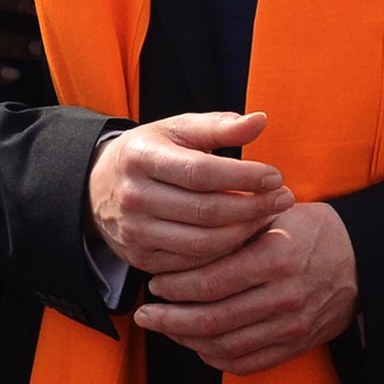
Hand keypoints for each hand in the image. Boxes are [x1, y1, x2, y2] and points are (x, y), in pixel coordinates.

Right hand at [85, 110, 291, 275]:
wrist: (99, 186)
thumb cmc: (152, 152)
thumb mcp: (178, 129)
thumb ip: (219, 126)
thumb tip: (260, 120)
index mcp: (142, 158)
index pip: (200, 172)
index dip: (242, 176)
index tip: (275, 175)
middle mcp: (134, 197)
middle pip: (205, 211)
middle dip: (252, 207)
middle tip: (285, 198)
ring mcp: (135, 233)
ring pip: (201, 243)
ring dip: (244, 233)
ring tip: (270, 216)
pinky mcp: (141, 259)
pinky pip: (191, 263)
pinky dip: (224, 253)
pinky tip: (245, 236)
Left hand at [137, 201, 358, 375]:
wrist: (361, 260)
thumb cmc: (313, 230)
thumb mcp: (278, 214)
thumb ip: (235, 226)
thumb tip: (184, 234)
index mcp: (276, 256)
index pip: (212, 280)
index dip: (177, 286)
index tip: (156, 283)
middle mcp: (283, 295)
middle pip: (212, 319)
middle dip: (170, 319)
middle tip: (146, 314)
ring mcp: (290, 325)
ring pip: (223, 345)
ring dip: (187, 340)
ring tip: (166, 327)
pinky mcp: (294, 345)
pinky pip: (245, 362)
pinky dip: (215, 357)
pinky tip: (198, 344)